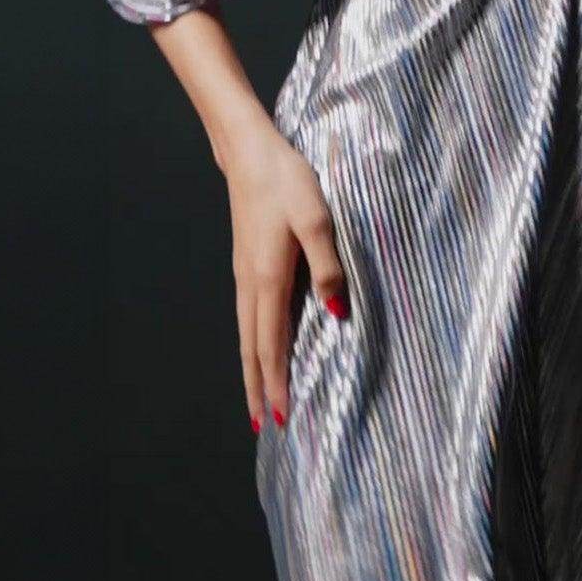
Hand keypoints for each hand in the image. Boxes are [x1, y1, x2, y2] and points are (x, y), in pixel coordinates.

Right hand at [222, 118, 349, 432]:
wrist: (250, 153)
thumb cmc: (287, 182)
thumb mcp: (317, 219)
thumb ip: (328, 265)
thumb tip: (336, 313)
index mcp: (269, 279)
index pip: (272, 344)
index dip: (276, 381)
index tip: (279, 417)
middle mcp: (251, 284)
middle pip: (252, 348)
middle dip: (259, 388)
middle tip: (264, 427)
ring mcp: (245, 274)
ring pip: (247, 334)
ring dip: (253, 369)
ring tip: (258, 399)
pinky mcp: (246, 264)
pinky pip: (248, 317)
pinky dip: (252, 344)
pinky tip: (259, 347)